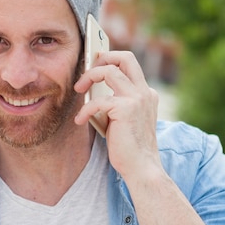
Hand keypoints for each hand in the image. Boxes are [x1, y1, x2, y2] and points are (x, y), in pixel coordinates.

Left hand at [74, 51, 161, 181]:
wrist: (141, 167)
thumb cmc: (128, 148)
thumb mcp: (122, 119)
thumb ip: (113, 103)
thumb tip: (91, 91)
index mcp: (146, 93)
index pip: (129, 65)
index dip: (110, 61)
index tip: (94, 67)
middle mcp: (144, 92)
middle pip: (125, 57)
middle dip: (102, 58)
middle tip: (87, 72)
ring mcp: (137, 98)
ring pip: (109, 70)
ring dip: (89, 77)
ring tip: (78, 90)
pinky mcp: (126, 108)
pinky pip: (98, 100)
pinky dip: (85, 110)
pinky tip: (79, 120)